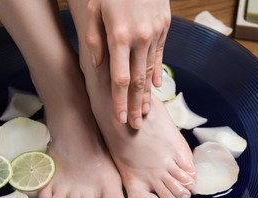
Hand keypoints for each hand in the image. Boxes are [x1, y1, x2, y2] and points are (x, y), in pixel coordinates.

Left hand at [85, 0, 170, 128]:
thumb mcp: (93, 9)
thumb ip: (93, 40)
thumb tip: (97, 66)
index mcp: (119, 36)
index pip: (119, 79)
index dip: (119, 101)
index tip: (118, 118)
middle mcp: (140, 39)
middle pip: (137, 82)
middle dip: (135, 106)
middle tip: (133, 125)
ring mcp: (155, 34)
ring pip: (150, 72)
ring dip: (147, 95)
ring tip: (144, 113)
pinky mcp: (164, 28)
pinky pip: (160, 56)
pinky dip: (157, 74)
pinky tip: (156, 88)